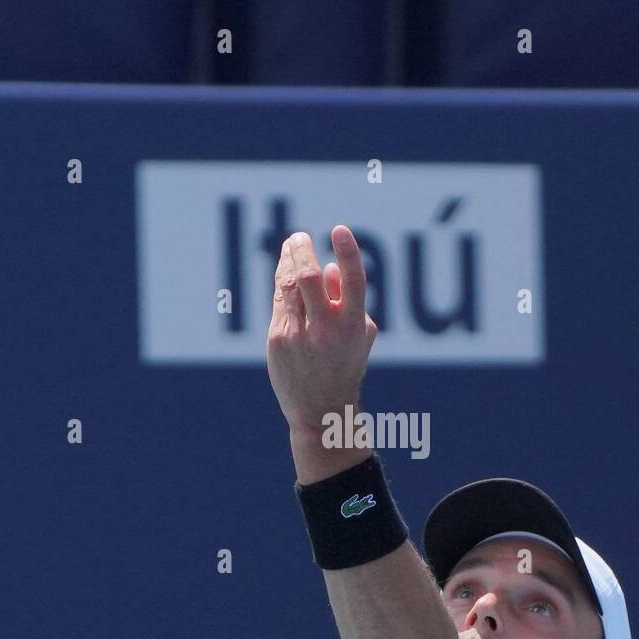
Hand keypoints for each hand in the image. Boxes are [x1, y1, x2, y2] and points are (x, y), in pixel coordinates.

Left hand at [267, 226, 377, 434]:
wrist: (320, 409)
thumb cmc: (345, 364)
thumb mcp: (360, 334)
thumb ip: (348, 300)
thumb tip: (329, 269)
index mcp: (354, 326)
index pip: (354, 282)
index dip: (348, 253)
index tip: (339, 229)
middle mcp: (326, 330)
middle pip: (309, 277)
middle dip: (302, 251)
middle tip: (299, 237)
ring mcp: (299, 335)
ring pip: (289, 285)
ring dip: (288, 260)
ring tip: (293, 246)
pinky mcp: (279, 339)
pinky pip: (280, 301)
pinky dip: (283, 282)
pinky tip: (285, 272)